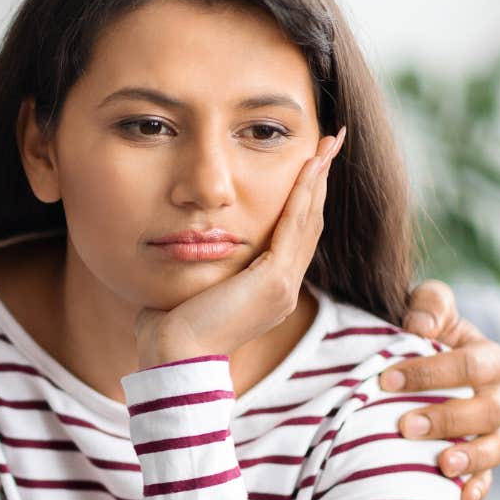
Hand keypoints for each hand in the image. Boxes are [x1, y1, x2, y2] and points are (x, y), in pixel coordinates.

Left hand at [134, 127, 345, 367]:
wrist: (173, 356)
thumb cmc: (169, 328)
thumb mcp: (192, 286)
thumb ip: (199, 265)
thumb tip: (184, 244)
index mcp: (269, 292)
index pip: (293, 235)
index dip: (304, 199)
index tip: (310, 166)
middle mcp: (283, 289)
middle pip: (309, 223)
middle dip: (320, 180)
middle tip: (331, 143)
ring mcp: (283, 287)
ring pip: (308, 220)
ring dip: (318, 179)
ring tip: (328, 144)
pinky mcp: (274, 282)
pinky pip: (294, 227)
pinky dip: (303, 194)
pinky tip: (310, 166)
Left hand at [378, 279, 499, 499]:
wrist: (420, 373)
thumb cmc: (423, 335)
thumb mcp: (427, 310)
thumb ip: (429, 305)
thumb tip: (419, 326)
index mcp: (491, 359)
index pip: (472, 365)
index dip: (432, 372)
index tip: (386, 379)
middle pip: (489, 410)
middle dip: (448, 419)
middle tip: (405, 425)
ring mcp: (496, 432)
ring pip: (497, 447)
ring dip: (470, 457)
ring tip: (441, 464)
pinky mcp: (484, 462)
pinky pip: (488, 479)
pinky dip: (476, 488)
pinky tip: (458, 495)